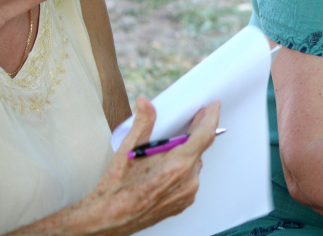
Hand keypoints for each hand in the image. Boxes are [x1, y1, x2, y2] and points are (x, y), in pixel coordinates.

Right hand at [70, 97, 220, 234]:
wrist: (108, 220)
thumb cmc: (115, 189)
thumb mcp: (127, 151)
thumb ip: (142, 123)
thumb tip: (145, 102)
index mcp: (177, 165)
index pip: (204, 135)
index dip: (211, 117)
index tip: (214, 105)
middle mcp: (188, 180)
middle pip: (199, 148)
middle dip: (195, 132)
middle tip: (190, 119)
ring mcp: (188, 193)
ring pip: (194, 162)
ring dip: (186, 152)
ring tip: (168, 149)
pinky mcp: (184, 202)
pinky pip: (190, 177)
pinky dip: (183, 168)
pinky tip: (166, 167)